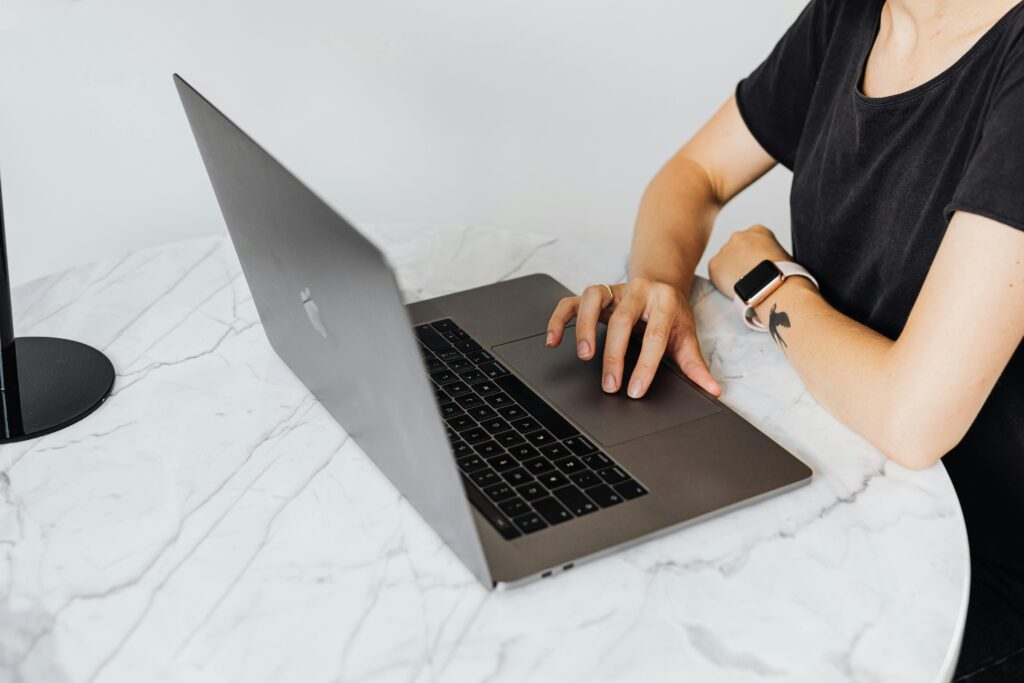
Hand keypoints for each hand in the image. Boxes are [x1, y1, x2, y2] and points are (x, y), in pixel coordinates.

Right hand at [545, 278, 720, 398]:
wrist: (661, 282)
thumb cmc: (672, 314)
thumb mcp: (686, 336)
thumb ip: (695, 364)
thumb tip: (712, 390)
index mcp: (665, 301)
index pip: (654, 334)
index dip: (645, 364)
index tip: (636, 389)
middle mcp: (638, 291)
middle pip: (622, 320)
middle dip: (615, 355)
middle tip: (610, 385)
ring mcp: (614, 289)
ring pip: (593, 300)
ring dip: (585, 329)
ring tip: (585, 356)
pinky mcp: (596, 293)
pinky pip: (572, 302)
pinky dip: (559, 319)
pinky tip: (553, 340)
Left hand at [708, 224, 791, 297]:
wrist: (770, 284)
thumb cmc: (782, 273)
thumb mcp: (785, 255)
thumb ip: (772, 253)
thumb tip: (771, 263)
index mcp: (758, 231)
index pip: (753, 240)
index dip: (755, 254)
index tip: (758, 264)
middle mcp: (739, 236)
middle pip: (736, 248)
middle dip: (741, 260)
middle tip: (749, 276)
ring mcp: (725, 249)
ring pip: (725, 260)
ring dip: (731, 270)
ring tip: (743, 284)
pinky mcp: (714, 264)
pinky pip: (716, 273)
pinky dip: (722, 281)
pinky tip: (734, 287)